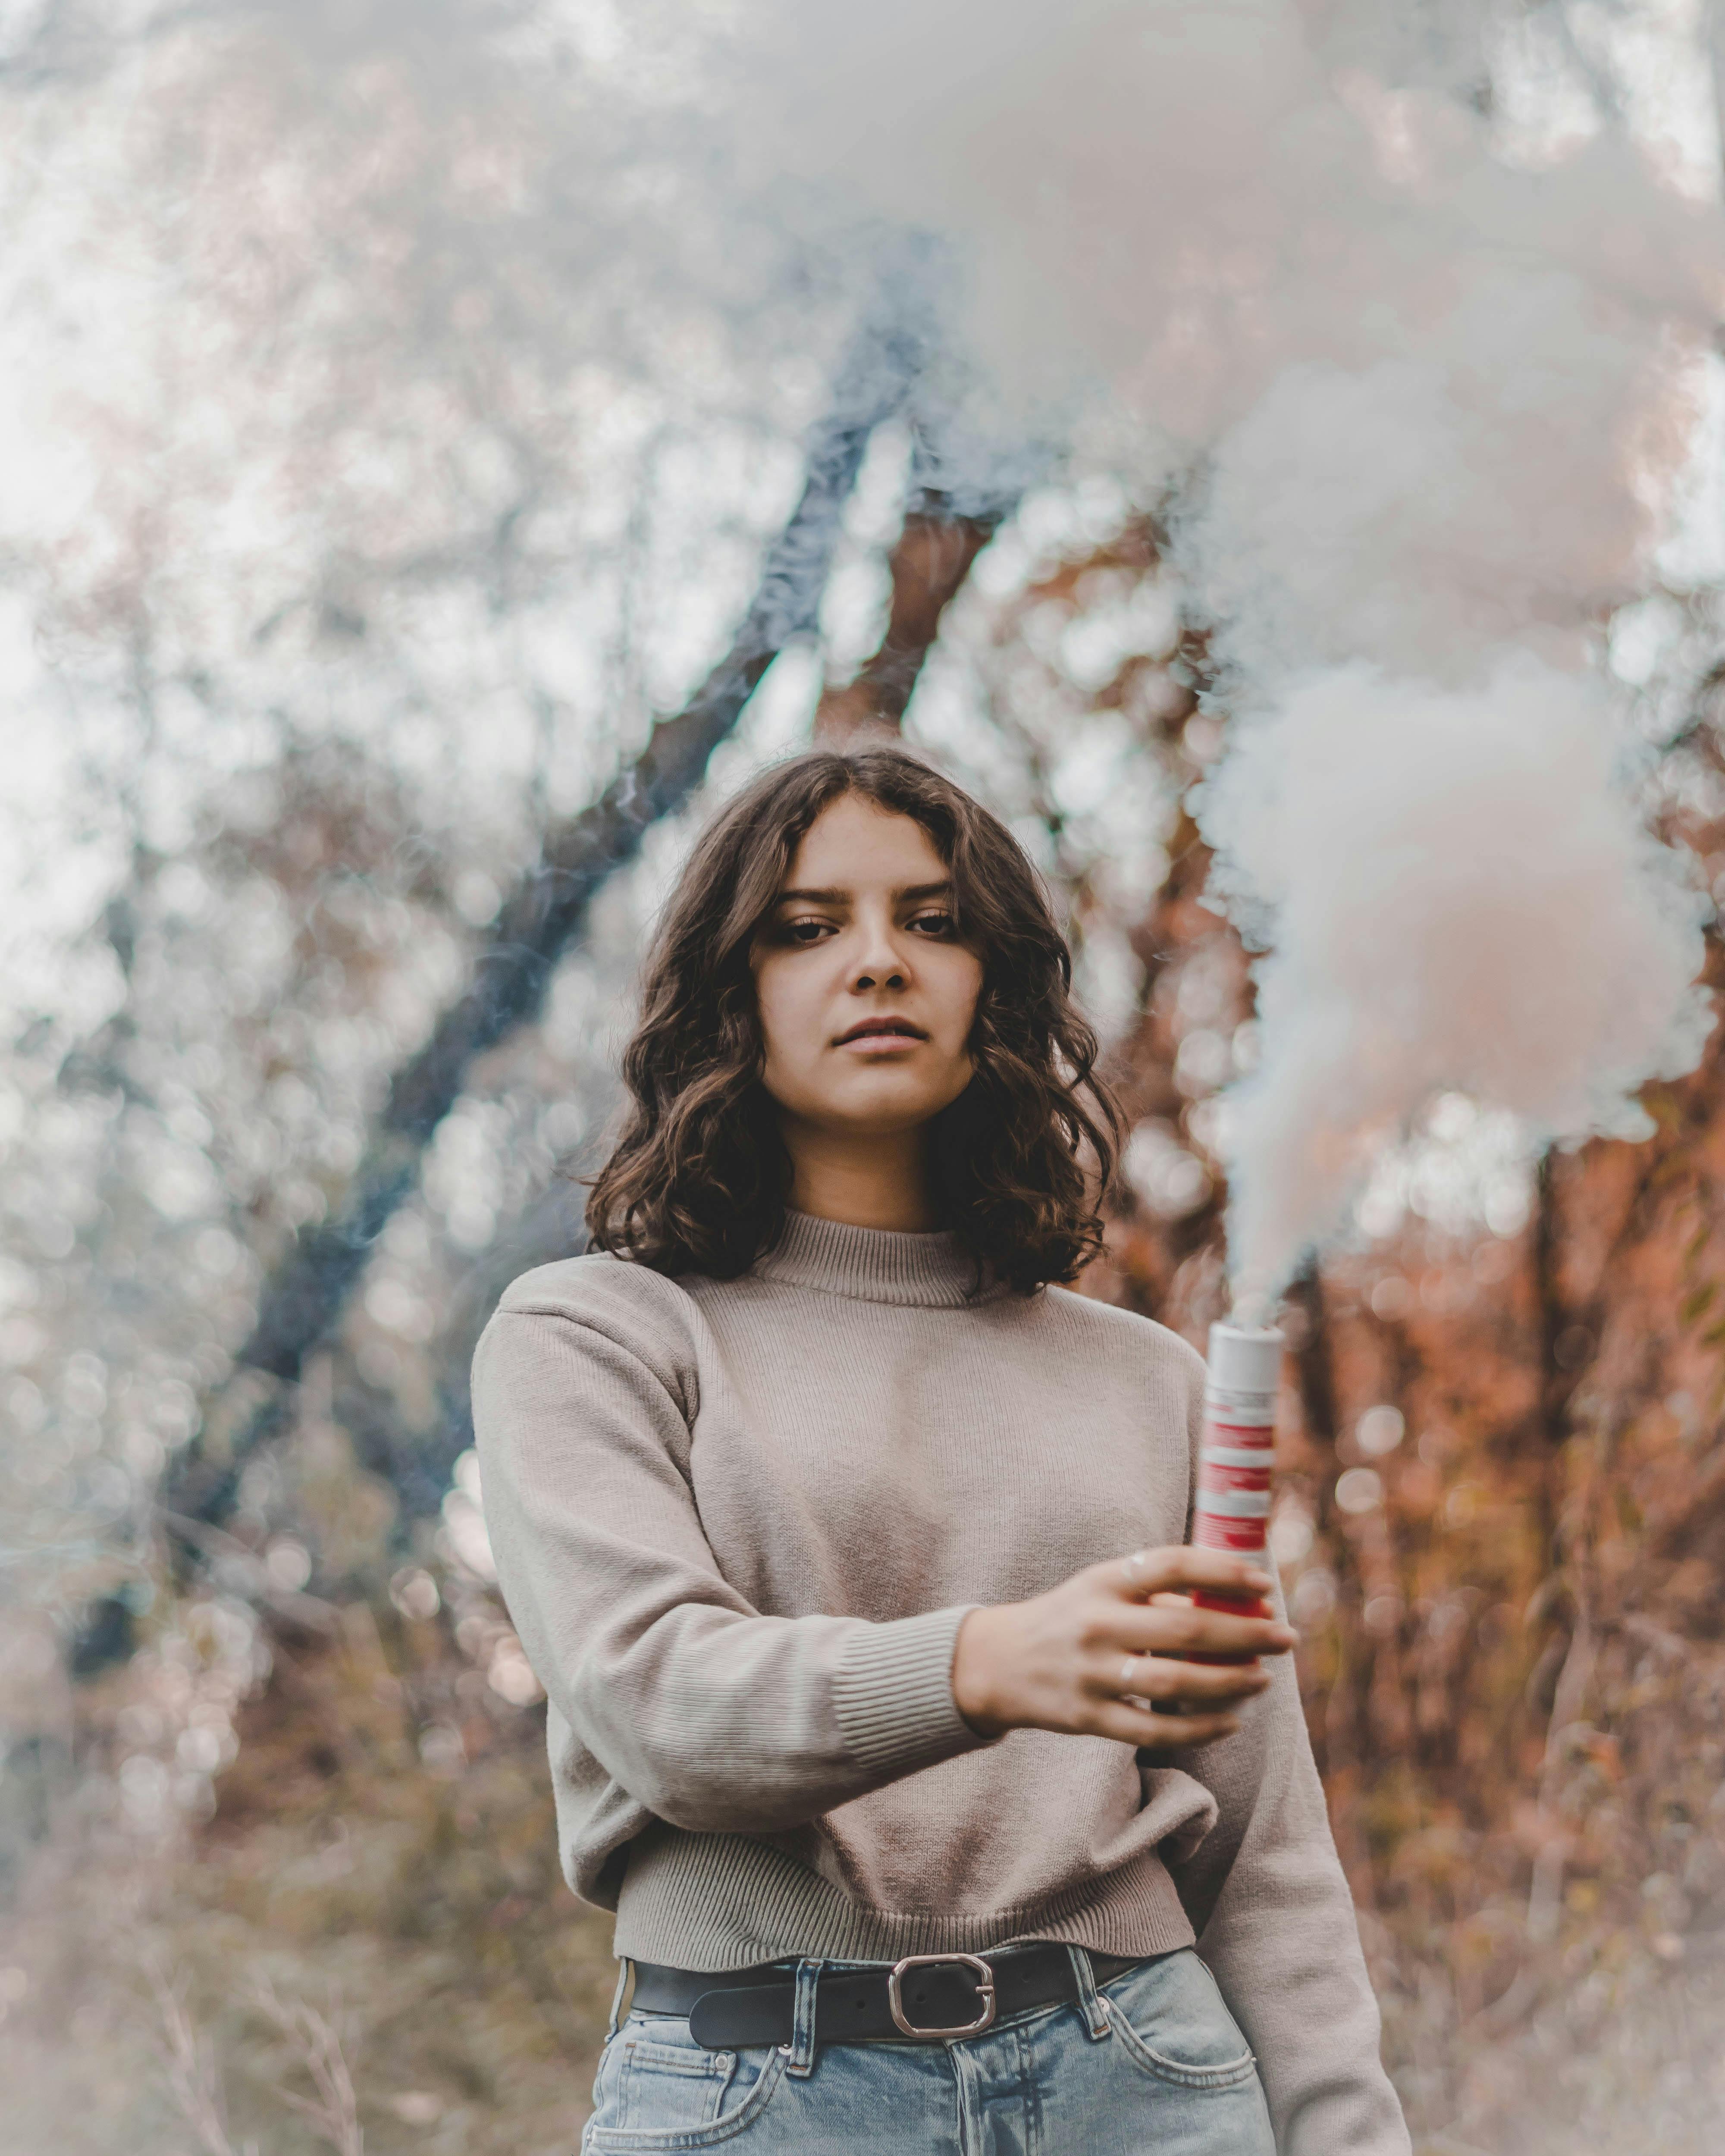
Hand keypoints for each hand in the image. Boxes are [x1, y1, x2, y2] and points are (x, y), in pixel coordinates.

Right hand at [950, 1545, 1297, 1751]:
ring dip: (1229, 1683)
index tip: (1264, 1583)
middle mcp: (1097, 1624)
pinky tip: (1230, 1722)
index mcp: (1103, 1581)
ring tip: (1263, 1679)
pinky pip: (1153, 1730)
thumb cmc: (1069, 1617)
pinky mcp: (1088, 1718)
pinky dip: (1199, 1729)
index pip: (1170, 1565)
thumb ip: (1158, 1592)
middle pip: (1184, 1629)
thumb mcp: (1102, 1588)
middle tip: (1285, 1637)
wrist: (997, 1662)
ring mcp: (1092, 1674)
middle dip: (1245, 1634)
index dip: (1222, 1571)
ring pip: (1174, 1685)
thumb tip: (1239, 1601)